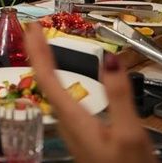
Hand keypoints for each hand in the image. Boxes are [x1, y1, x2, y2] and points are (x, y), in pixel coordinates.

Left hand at [24, 22, 157, 162]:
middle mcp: (67, 121)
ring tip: (44, 45)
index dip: (37, 51)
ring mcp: (73, 129)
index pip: (47, 77)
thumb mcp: (129, 133)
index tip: (31, 27)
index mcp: (73, 118)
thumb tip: (109, 59)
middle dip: (38, 52)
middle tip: (34, 28)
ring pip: (52, 90)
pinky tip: (63, 77)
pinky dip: (58, 79)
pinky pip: (62, 99)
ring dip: (46, 64)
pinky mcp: (81, 135)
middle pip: (45, 80)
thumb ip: (119, 95)